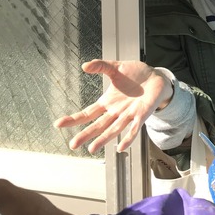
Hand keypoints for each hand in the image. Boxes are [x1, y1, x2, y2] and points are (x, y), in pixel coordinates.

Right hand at [55, 60, 173, 153]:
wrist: (156, 76)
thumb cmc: (136, 74)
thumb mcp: (116, 67)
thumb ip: (101, 66)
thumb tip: (84, 65)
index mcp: (107, 102)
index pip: (88, 113)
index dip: (74, 119)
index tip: (58, 124)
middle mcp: (116, 111)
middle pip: (98, 125)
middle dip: (85, 134)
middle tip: (73, 144)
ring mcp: (128, 114)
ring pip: (113, 129)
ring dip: (103, 139)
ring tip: (92, 148)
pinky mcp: (142, 115)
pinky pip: (134, 128)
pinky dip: (128, 138)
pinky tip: (121, 147)